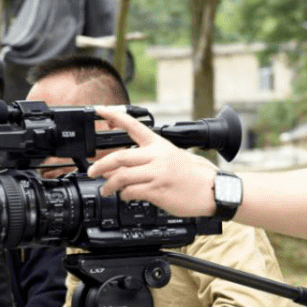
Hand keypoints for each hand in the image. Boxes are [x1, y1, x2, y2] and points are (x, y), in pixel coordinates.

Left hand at [87, 108, 219, 216]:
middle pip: (119, 157)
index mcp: (160, 145)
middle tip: (91, 171)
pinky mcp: (158, 190)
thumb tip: (125, 167)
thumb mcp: (176, 157)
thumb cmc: (198, 175)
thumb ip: (151, 159)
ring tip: (106, 190)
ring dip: (109, 185)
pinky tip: (125, 196)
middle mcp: (157, 157)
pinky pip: (132, 192)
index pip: (133, 126)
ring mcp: (157, 174)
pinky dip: (124, 195)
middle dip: (100, 165)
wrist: (215, 189)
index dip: (114, 116)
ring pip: (122, 177)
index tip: (100, 110)